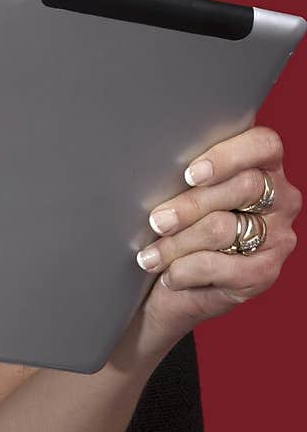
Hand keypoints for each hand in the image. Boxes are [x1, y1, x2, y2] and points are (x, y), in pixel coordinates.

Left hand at [133, 125, 300, 348]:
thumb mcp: (182, 190)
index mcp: (264, 164)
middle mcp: (281, 197)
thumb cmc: (180, 224)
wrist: (177, 286)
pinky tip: (170, 274)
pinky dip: (187, 270)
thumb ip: (187, 173)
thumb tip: (158, 167)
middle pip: (244, 187)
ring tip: (151, 254)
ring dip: (179, 242)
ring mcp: (278, 236)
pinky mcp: (267, 270)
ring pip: (225, 227)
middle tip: (157, 221)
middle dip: (191, 205)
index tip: (189, 174)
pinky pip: (222, 266)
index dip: (228, 156)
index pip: (263, 145)